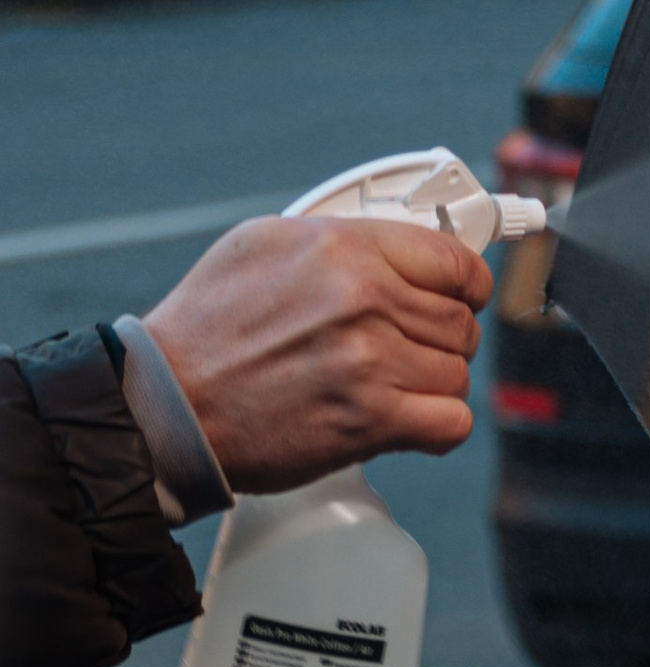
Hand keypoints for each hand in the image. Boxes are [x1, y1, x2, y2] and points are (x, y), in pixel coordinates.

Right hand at [142, 216, 490, 491]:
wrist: (167, 404)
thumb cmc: (206, 328)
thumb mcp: (264, 245)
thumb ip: (340, 239)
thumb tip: (403, 244)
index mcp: (344, 248)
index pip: (455, 263)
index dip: (465, 285)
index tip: (461, 298)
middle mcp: (363, 299)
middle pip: (460, 322)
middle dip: (442, 339)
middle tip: (407, 350)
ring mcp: (370, 361)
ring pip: (457, 372)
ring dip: (432, 385)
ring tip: (388, 386)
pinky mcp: (370, 420)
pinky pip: (452, 423)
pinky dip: (437, 427)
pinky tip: (407, 422)